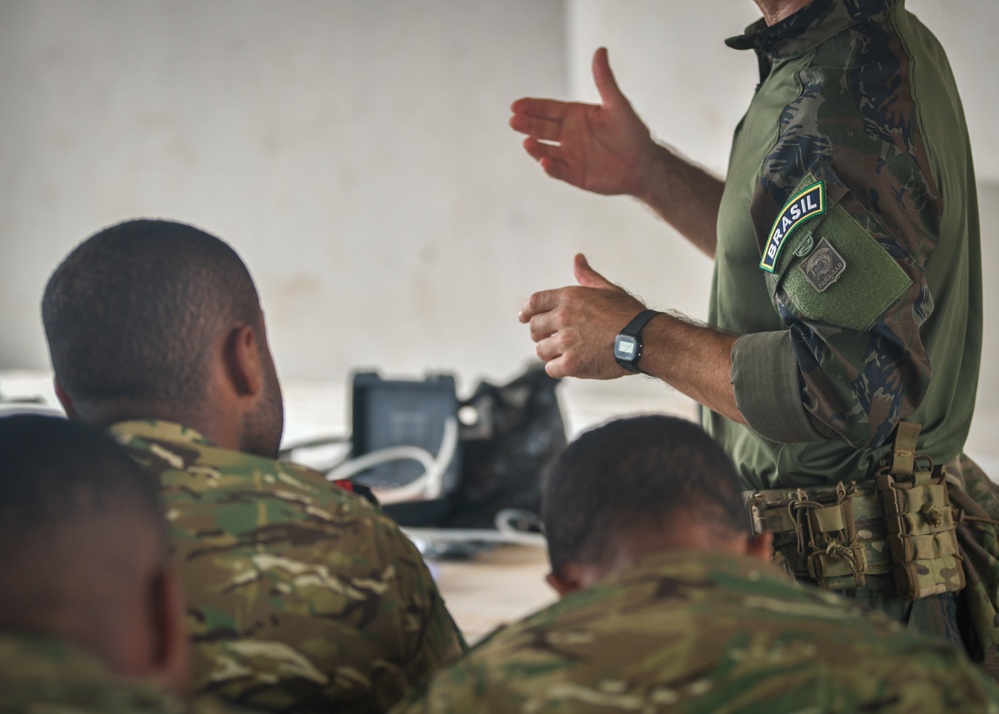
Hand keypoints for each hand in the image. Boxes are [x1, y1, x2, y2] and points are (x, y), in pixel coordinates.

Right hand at [509, 48, 656, 197]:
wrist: (644, 165)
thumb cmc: (633, 133)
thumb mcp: (617, 104)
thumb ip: (604, 80)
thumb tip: (600, 50)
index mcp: (575, 116)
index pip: (548, 109)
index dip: (532, 107)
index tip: (516, 105)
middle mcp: (569, 135)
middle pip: (542, 128)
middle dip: (527, 125)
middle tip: (513, 121)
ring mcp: (570, 156)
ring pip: (545, 150)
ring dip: (535, 147)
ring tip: (527, 142)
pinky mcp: (575, 175)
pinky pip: (558, 171)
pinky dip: (550, 167)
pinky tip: (544, 162)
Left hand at [519, 254, 647, 379]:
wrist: (644, 340)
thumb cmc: (628, 314)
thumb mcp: (607, 289)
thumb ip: (587, 276)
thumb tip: (577, 258)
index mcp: (569, 297)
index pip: (534, 302)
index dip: (526, 311)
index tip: (523, 318)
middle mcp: (563, 317)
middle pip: (534, 328)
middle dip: (539, 334)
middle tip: (550, 339)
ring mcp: (566, 342)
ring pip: (541, 350)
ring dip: (549, 352)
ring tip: (563, 353)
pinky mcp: (571, 364)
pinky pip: (551, 368)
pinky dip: (557, 368)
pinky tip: (568, 365)